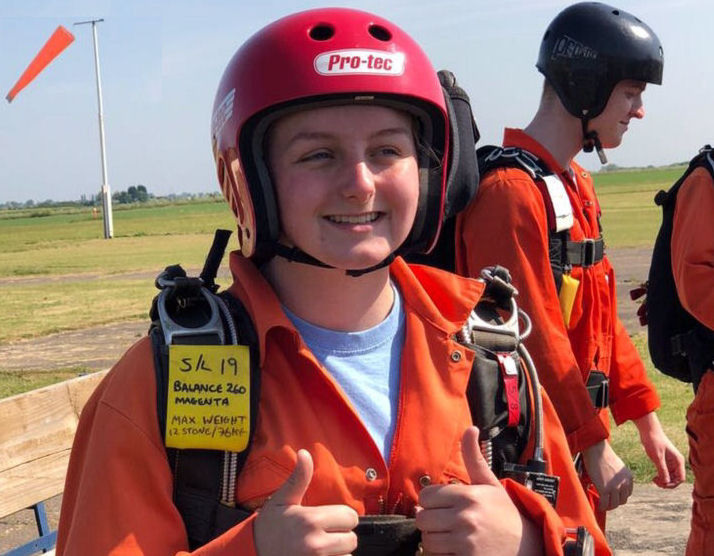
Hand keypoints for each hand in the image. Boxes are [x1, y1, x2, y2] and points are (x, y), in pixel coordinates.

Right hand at [253, 449, 357, 555]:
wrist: (252, 553)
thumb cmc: (269, 527)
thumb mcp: (282, 500)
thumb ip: (299, 478)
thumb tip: (305, 453)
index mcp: (310, 520)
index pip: (350, 517)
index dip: (342, 517)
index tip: (330, 519)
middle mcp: (315, 543)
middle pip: (352, 540)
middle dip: (342, 536)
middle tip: (325, 535)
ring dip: (337, 553)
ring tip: (319, 549)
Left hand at [415, 426, 542, 554]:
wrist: (526, 545)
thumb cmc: (504, 512)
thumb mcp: (489, 483)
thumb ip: (474, 457)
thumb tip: (470, 428)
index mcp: (468, 495)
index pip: (426, 496)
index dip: (430, 501)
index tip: (442, 505)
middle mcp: (465, 517)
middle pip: (422, 518)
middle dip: (430, 520)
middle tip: (444, 521)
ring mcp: (465, 541)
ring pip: (427, 539)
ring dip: (435, 538)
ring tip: (450, 535)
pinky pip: (437, 555)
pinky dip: (442, 553)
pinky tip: (456, 548)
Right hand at [582, 439, 632, 511]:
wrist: (597, 449)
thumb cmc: (603, 454)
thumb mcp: (617, 467)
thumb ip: (618, 477)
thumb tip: (612, 484)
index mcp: (629, 478)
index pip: (628, 493)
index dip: (620, 496)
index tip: (614, 497)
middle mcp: (624, 484)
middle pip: (622, 500)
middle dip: (615, 502)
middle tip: (607, 501)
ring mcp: (615, 487)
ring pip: (614, 504)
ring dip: (608, 506)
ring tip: (603, 505)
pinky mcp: (604, 489)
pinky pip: (604, 503)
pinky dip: (602, 506)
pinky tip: (599, 506)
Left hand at [633, 412, 685, 487]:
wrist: (648, 430)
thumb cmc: (653, 441)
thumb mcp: (657, 457)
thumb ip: (662, 469)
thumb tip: (667, 482)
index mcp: (678, 460)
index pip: (680, 478)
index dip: (672, 484)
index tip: (661, 483)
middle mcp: (676, 462)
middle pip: (676, 479)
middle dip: (667, 483)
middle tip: (655, 482)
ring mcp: (670, 461)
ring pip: (671, 476)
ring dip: (664, 481)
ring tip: (654, 480)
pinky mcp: (664, 460)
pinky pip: (665, 472)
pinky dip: (661, 476)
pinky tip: (654, 477)